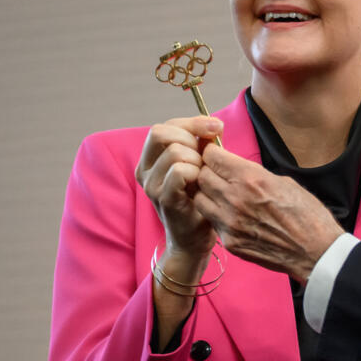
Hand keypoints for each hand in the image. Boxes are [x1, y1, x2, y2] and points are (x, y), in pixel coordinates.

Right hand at [135, 116, 224, 259]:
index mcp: (150, 159)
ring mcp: (151, 185)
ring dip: (197, 159)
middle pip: (160, 133)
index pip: (164, 127)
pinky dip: (196, 173)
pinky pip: (179, 172)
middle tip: (206, 156)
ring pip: (175, 152)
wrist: (194, 237)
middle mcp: (144, 170)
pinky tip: (201, 184)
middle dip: (190, 138)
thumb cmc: (199, 198)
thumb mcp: (199, 165)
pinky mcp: (163, 199)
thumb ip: (203, 144)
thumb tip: (214, 124)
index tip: (216, 128)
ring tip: (203, 175)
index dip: (191, 123)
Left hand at [195, 143, 342, 283]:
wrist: (316, 251)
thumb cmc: (308, 214)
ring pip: (200, 200)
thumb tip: (239, 171)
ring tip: (221, 195)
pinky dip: (217, 216)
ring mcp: (230, 222)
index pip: (212, 157)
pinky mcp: (230, 242)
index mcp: (251, 178)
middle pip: (201, 177)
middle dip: (207, 172)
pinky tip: (232, 216)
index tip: (215, 154)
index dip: (212, 153)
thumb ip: (256, 175)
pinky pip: (212, 222)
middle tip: (218, 174)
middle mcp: (235, 198)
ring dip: (207, 194)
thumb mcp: (285, 182)